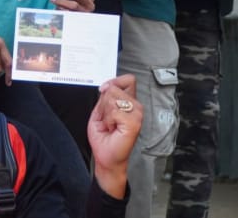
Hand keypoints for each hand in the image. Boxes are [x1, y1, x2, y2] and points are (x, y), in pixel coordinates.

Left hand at [88, 74, 141, 197]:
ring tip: (110, 124)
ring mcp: (137, 114)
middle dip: (104, 103)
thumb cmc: (104, 138)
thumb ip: (105, 97)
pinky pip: (114, 111)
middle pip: (115, 88)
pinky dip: (108, 120)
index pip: (128, 79)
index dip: (114, 82)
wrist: (106, 157)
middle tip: (107, 118)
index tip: (104, 91)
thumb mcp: (100, 112)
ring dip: (106, 112)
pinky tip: (112, 128)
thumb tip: (107, 86)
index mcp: (129, 102)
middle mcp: (136, 107)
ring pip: (113, 98)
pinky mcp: (134, 122)